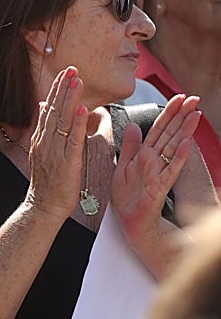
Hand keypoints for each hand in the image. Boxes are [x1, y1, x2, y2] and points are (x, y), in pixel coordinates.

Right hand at [25, 67, 89, 219]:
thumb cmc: (47, 182)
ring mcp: (54, 151)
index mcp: (41, 138)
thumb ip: (44, 128)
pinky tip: (84, 110)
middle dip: (63, 88)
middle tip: (72, 69)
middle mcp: (45, 141)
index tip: (65, 73)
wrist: (42, 207)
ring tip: (78, 81)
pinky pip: (73, 140)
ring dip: (71, 99)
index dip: (57, 90)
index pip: (49, 108)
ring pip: (63, 121)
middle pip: (55, 109)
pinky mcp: (67, 162)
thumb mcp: (42, 151)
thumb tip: (43, 106)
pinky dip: (78, 124)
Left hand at [111, 95, 200, 241]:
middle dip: (181, 115)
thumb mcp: (123, 166)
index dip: (168, 112)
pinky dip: (177, 156)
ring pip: (173, 147)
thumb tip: (133, 125)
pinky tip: (185, 143)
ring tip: (195, 115)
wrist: (130, 221)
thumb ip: (130, 146)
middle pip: (169, 133)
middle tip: (194, 98)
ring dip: (184, 131)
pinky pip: (170, 169)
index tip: (178, 97)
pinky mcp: (160, 186)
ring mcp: (159, 172)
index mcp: (144, 154)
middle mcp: (154, 161)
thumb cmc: (128, 197)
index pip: (158, 128)